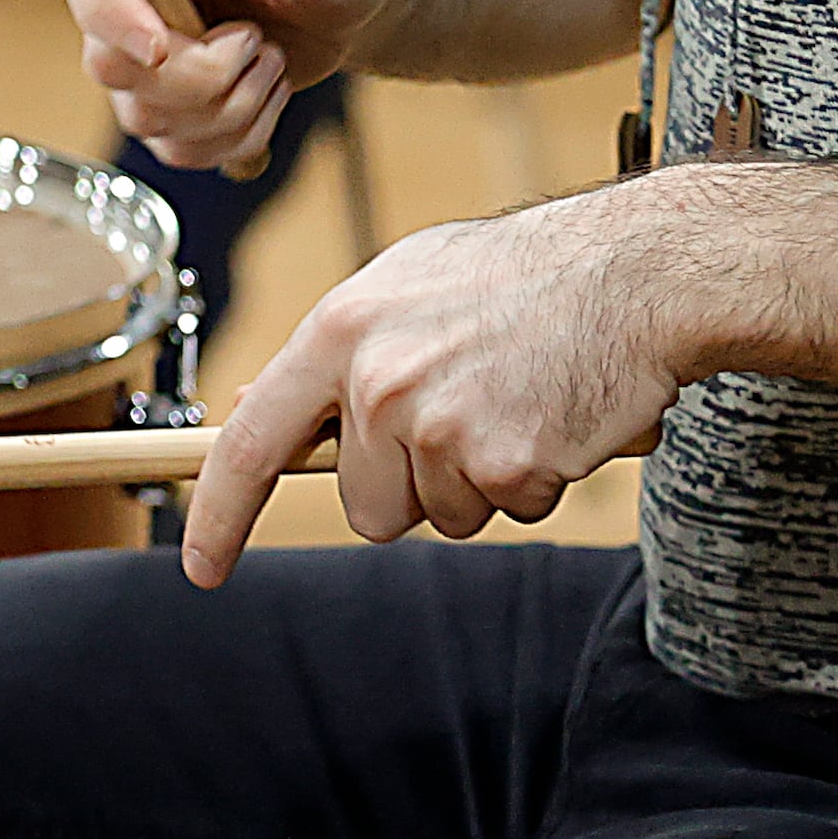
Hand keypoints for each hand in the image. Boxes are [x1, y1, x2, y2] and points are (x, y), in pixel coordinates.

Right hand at [57, 0, 399, 174]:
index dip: (107, 12)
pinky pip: (176, 147)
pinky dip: (234, 136)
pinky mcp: (169, 98)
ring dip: (228, 106)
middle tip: (258, 41)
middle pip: (108, 60)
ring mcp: (144, 48)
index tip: (160, 45)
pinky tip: (265, 93)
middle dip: (197, 75)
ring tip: (271, 60)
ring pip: (143, 116)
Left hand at [183, 180, 692, 584]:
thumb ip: (331, 352)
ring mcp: (440, 429)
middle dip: (409, 483)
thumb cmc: (520, 274)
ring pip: (438, 517)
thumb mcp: (400, 283)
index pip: (251, 443)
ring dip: (476, 482)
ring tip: (512, 403)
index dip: (220, 515)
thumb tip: (251, 406)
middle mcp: (378, 383)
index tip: (202, 566)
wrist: (634, 272)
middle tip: (462, 413)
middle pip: (365, 506)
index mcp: (339, 331)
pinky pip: (505, 512)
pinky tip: (549, 419)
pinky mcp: (507, 467)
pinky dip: (533, 482)